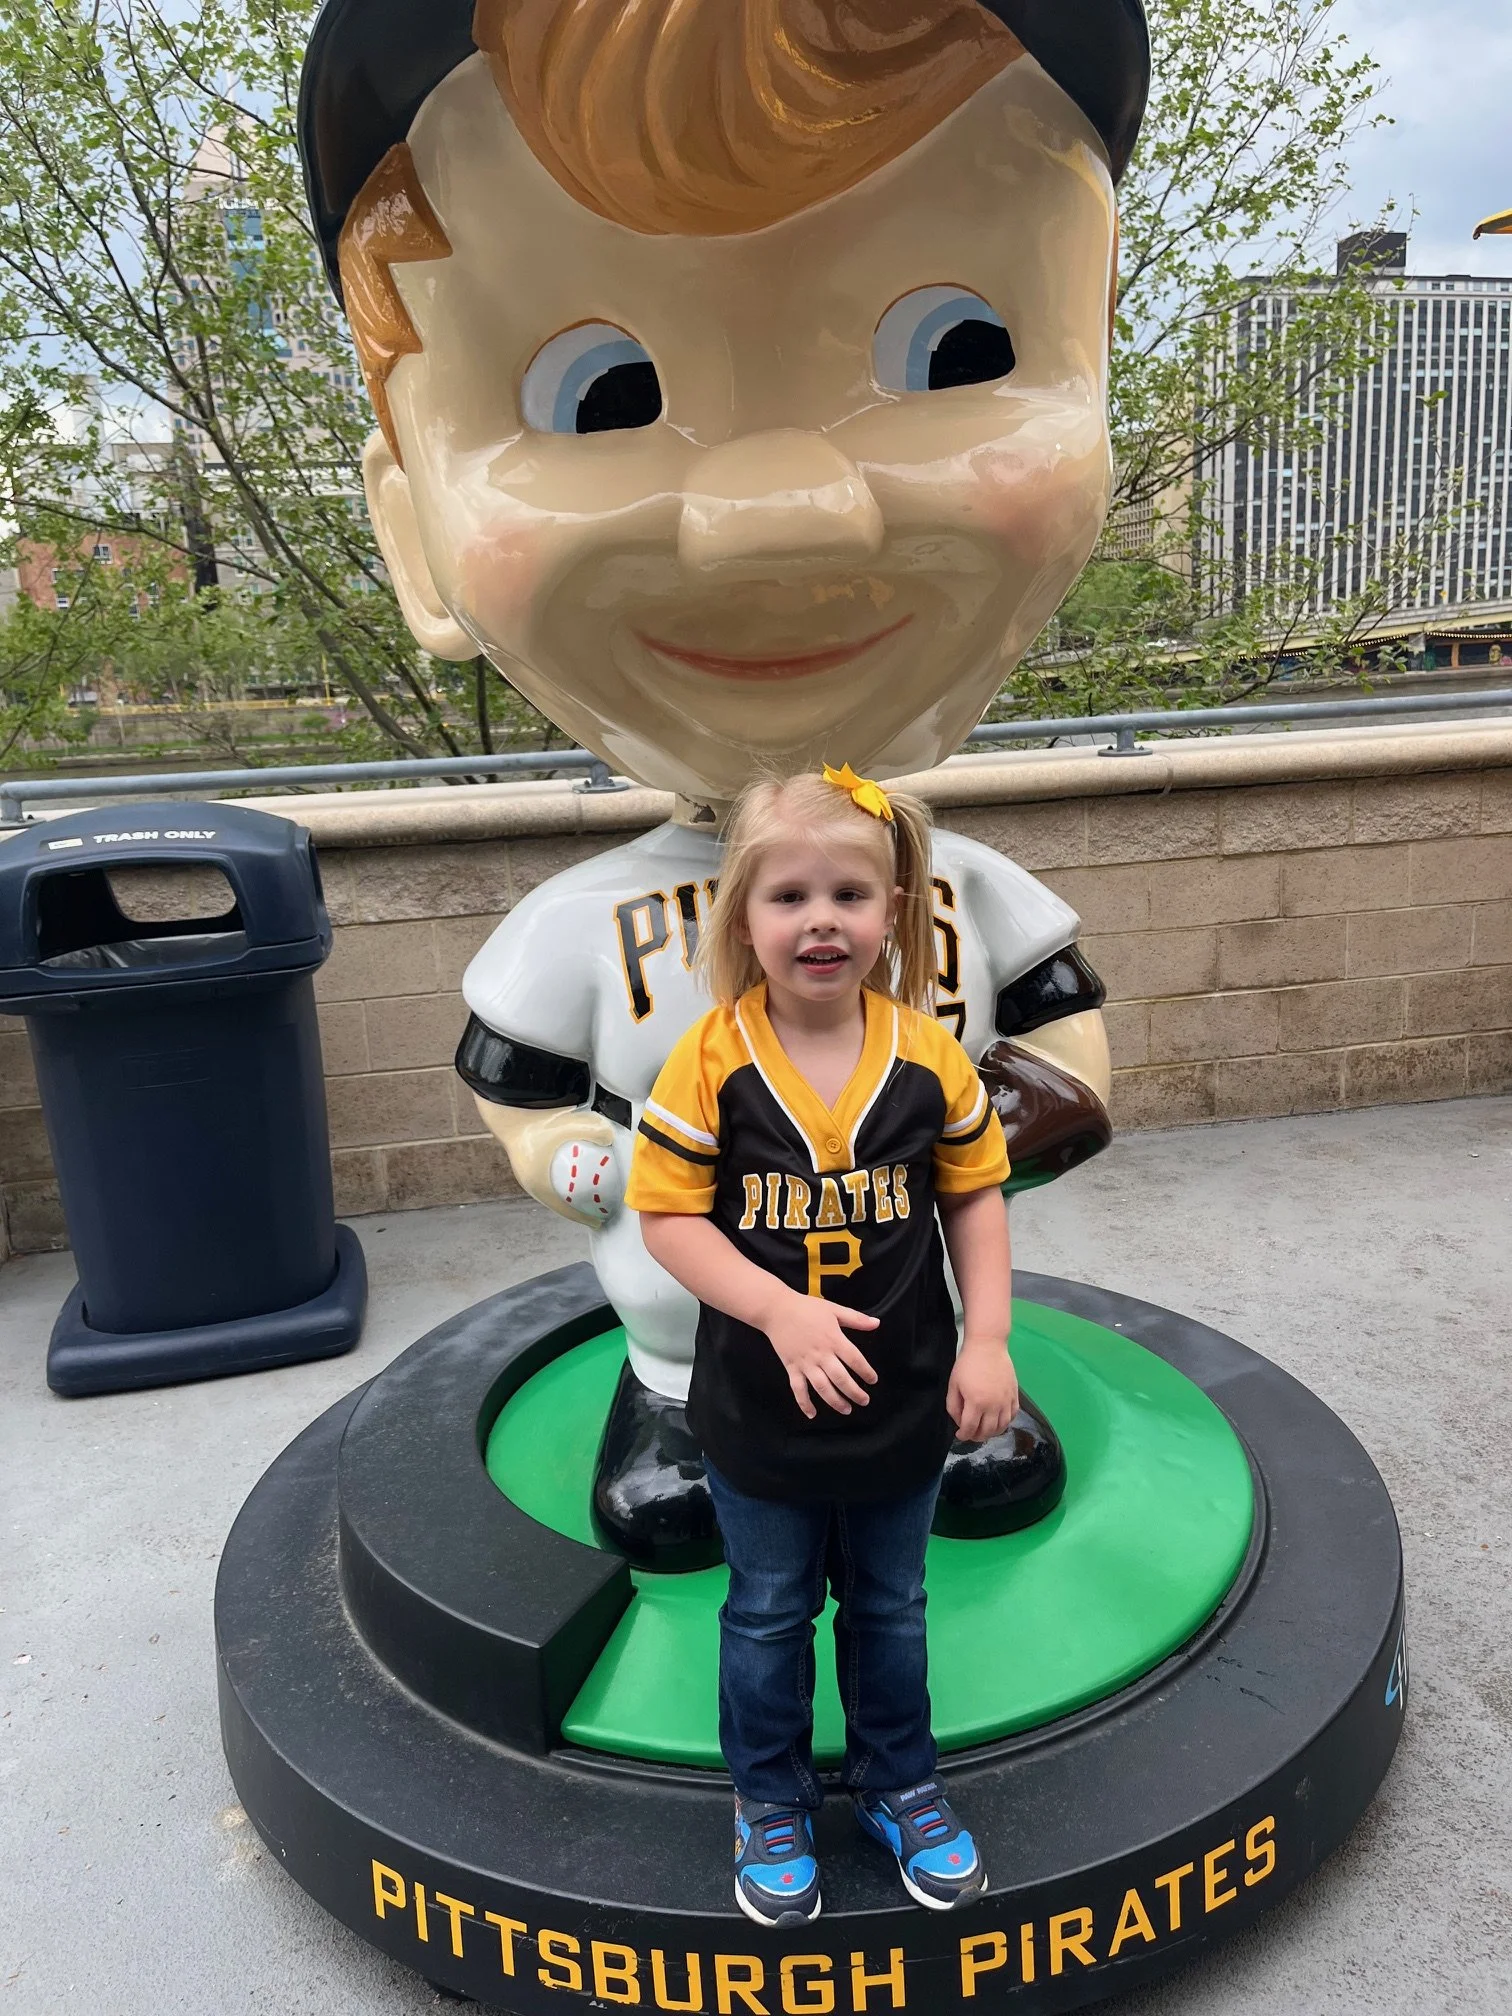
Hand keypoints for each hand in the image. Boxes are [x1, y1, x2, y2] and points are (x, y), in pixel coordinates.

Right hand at [473, 1097, 621, 1224]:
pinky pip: (545, 1175)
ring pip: (549, 1189)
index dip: (582, 1217)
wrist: (510, 1105)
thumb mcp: (573, 1124)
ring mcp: (525, 1171)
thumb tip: (611, 1137)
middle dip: (576, 1206)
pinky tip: (569, 1168)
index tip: (597, 1223)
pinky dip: (558, 1178)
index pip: (564, 1209)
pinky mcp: (525, 1159)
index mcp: (539, 1183)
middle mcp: (530, 1181)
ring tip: (585, 1192)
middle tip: (595, 1207)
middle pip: (557, 1201)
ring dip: (566, 1193)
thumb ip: (596, 1130)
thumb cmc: (539, 1121)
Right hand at [762, 1288, 879, 1420]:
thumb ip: (856, 1319)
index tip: (873, 1380)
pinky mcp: (792, 1368)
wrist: (777, 1310)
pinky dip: (804, 1403)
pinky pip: (798, 1389)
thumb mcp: (834, 1309)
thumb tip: (876, 1323)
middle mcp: (821, 1354)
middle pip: (841, 1378)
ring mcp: (805, 1363)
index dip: (866, 1372)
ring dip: (835, 1401)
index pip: (855, 1360)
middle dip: (854, 1393)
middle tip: (864, 1401)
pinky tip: (812, 1414)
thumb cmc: (806, 1308)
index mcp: (833, 1339)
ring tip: (846, 1409)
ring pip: (822, 1387)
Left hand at [946, 1338, 1019, 1443]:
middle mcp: (994, 1405)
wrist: (988, 1346)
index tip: (960, 1435)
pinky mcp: (1014, 1395)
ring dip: (992, 1433)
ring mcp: (1006, 1401)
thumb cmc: (967, 1364)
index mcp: (976, 1403)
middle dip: (977, 1436)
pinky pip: (1013, 1415)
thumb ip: (953, 1406)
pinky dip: (1006, 1422)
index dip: (964, 1435)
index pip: (970, 1428)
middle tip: (971, 1434)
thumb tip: (959, 1422)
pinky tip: (998, 1420)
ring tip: (984, 1430)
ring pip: (1002, 1426)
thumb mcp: (953, 1384)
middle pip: (987, 1431)